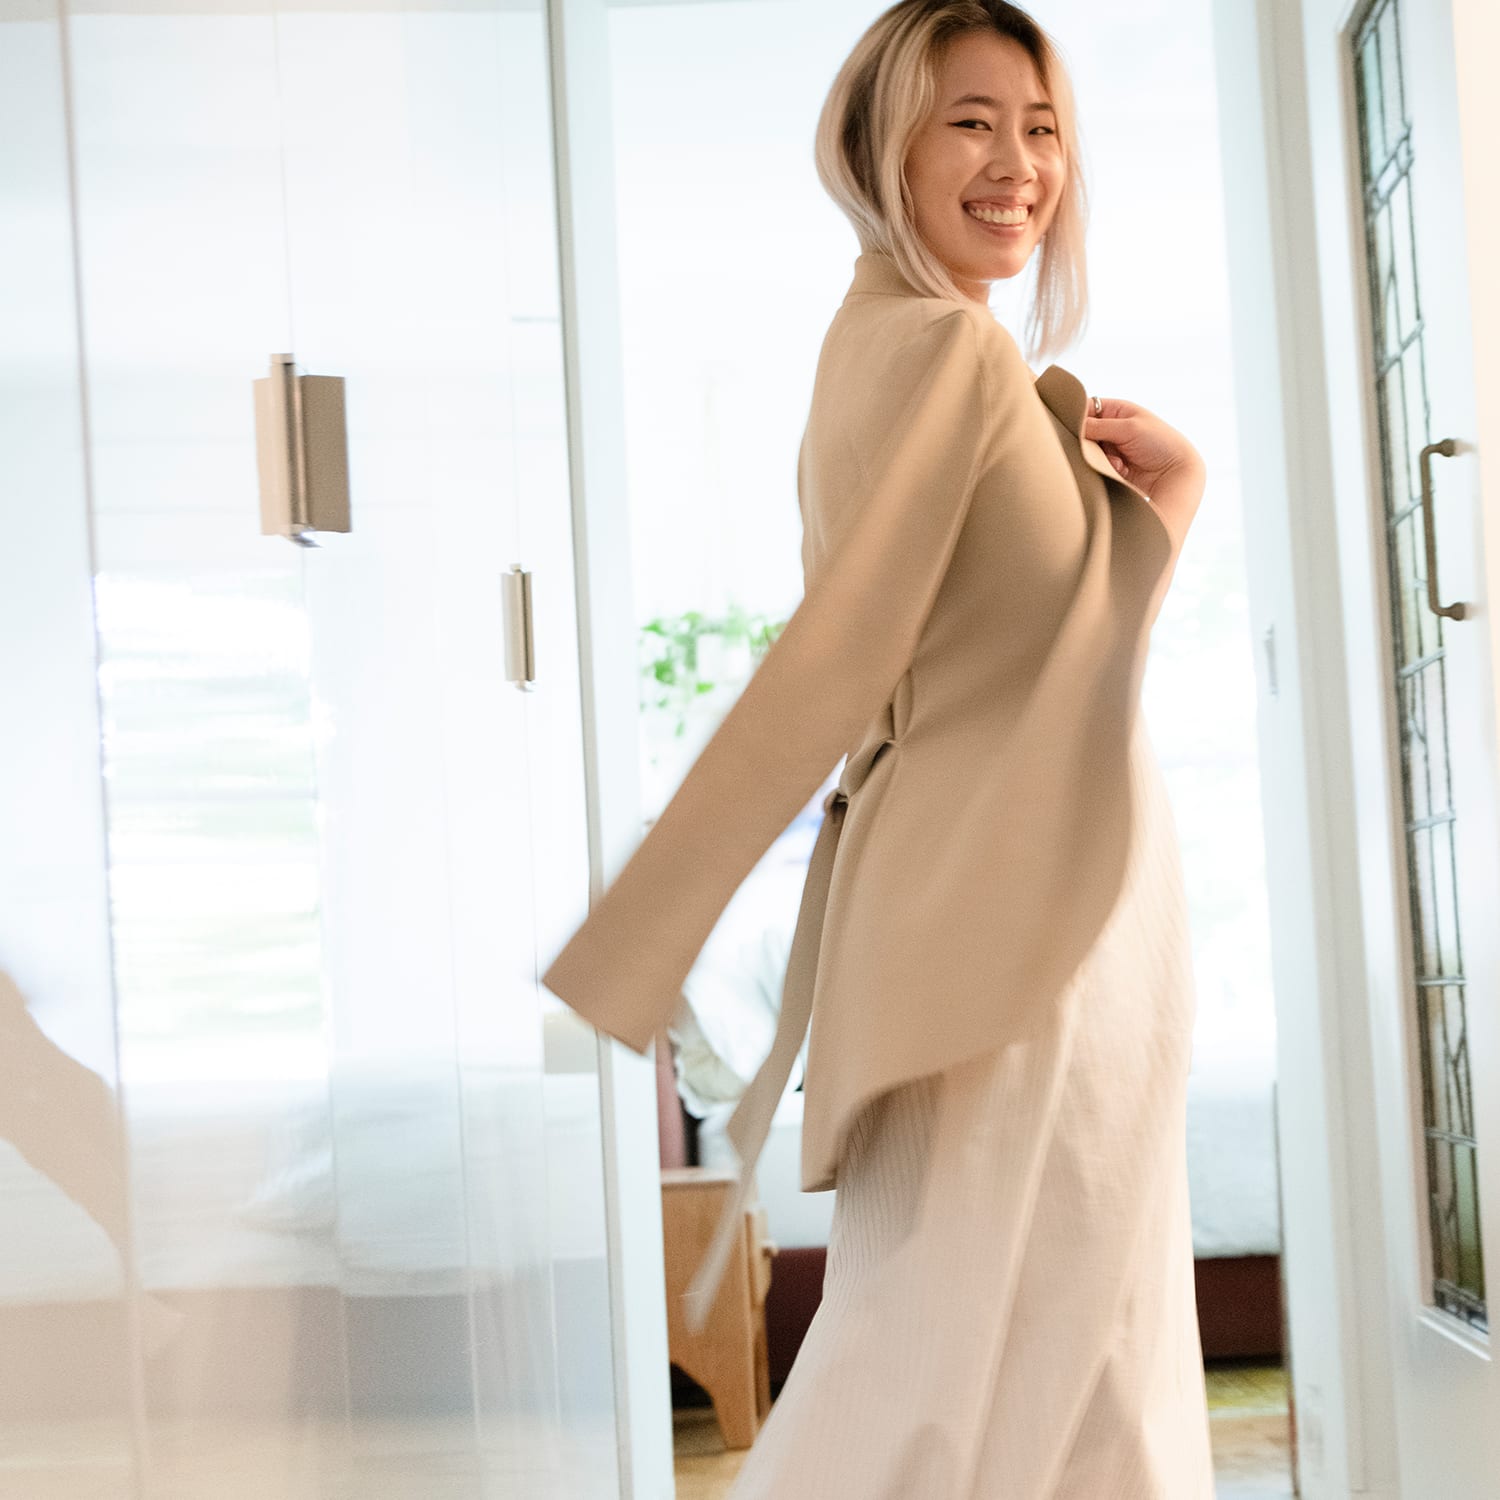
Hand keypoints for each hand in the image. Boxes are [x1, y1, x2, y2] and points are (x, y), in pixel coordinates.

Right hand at [1082, 395, 1204, 500]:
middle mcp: (1113, 428)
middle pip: (1084, 432)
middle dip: (1088, 441)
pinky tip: (1121, 471)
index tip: (1074, 428)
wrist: (1176, 474)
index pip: (1087, 408)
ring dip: (1099, 457)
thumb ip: (1098, 426)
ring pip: (1089, 451)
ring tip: (1117, 463)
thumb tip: (1073, 425)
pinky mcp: (1112, 467)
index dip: (1078, 416)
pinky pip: (1097, 466)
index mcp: (1119, 411)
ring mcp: (1112, 448)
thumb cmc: (1160, 444)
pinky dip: (1106, 468)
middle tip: (1097, 449)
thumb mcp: (1128, 428)